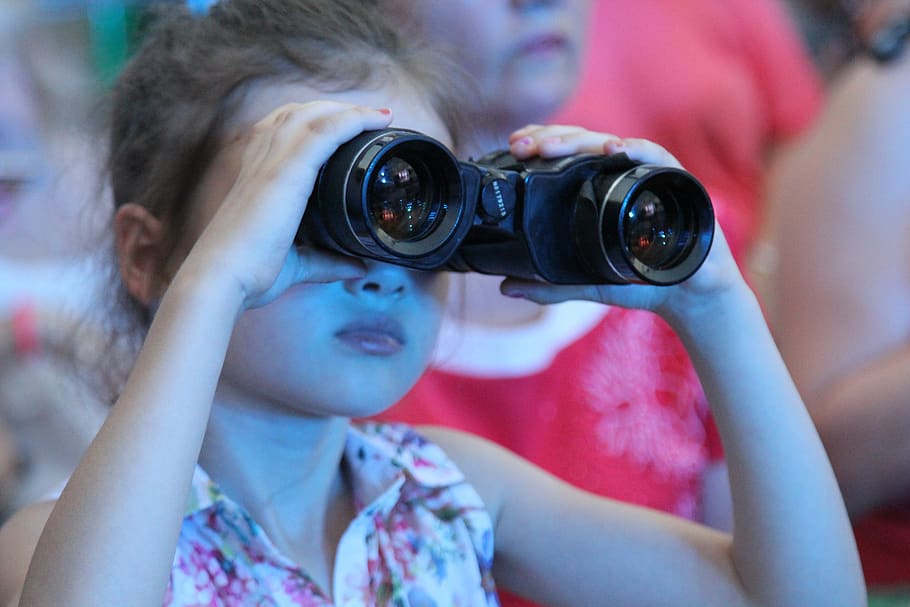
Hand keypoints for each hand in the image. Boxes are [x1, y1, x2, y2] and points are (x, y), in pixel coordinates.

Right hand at [177, 101, 393, 308]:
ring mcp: (271, 160)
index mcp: (253, 173)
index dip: (312, 121)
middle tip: (371, 116)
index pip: (280, 129)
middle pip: (298, 113)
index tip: (345, 124)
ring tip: (379, 114)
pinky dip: (354, 120)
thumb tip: (357, 267)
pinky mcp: (287, 170)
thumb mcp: (295, 263)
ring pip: (313, 115)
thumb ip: (325, 261)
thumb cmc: (249, 273)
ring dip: (349, 110)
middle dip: (335, 109)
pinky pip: (326, 131)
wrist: (225, 278)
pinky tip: (378, 118)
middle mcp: (259, 158)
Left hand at [501, 125, 745, 322]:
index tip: (513, 147)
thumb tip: (506, 287)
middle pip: (586, 142)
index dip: (543, 143)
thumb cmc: (644, 281)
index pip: (570, 153)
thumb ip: (550, 284)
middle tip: (522, 146)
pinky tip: (615, 150)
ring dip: (582, 141)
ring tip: (553, 147)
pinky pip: (657, 159)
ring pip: (614, 143)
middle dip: (552, 138)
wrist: (691, 297)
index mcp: (604, 187)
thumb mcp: (589, 283)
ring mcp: (651, 175)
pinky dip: (637, 151)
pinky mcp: (679, 184)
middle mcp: (626, 174)